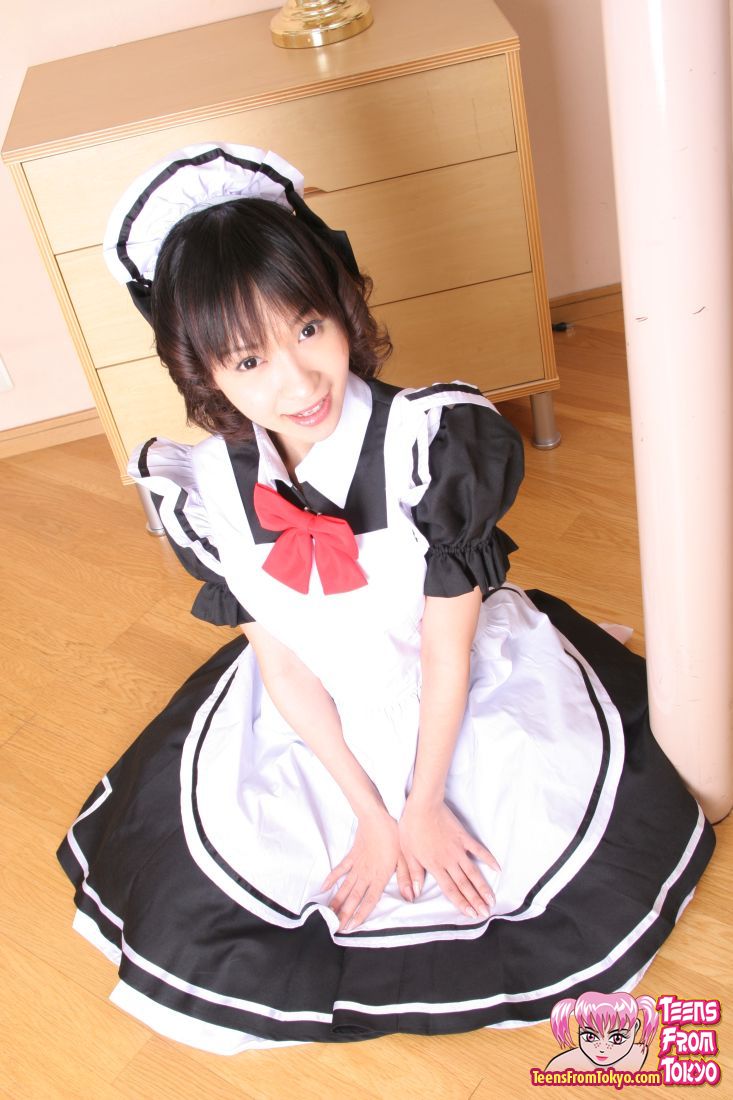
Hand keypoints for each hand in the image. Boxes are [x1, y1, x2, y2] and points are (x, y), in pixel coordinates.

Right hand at [321, 808, 412, 931]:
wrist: (377, 817)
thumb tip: (411, 896)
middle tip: (336, 927)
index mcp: (380, 875)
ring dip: (337, 901)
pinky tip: (323, 888)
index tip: (352, 927)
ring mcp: (357, 865)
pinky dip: (331, 879)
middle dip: (345, 914)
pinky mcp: (351, 856)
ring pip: (345, 887)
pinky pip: (339, 870)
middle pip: (354, 897)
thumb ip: (406, 877)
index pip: (369, 899)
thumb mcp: (405, 856)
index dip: (361, 914)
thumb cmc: (394, 835)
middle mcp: (366, 873)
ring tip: (328, 915)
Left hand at [399, 797, 498, 917]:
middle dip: (475, 901)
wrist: (423, 806)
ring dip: (483, 887)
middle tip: (486, 913)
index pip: (450, 889)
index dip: (461, 903)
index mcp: (435, 866)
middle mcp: (449, 861)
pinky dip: (488, 859)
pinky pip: (479, 850)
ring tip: (492, 900)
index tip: (471, 914)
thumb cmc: (411, 828)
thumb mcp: (406, 853)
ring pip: (473, 872)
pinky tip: (497, 869)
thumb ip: (413, 874)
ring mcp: (458, 849)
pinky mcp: (464, 837)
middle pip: (464, 885)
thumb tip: (413, 893)